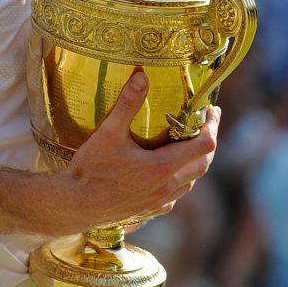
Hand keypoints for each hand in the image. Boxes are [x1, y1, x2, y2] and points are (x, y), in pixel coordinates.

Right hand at [57, 71, 218, 233]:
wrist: (75, 206)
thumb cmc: (90, 171)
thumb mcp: (108, 133)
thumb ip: (128, 104)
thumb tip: (142, 76)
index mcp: (163, 167)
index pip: (205, 145)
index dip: (212, 125)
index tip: (212, 110)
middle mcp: (167, 187)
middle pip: (204, 163)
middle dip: (207, 141)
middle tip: (204, 123)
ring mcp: (160, 201)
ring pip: (191, 180)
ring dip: (195, 161)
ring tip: (188, 143)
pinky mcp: (150, 210)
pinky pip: (176, 195)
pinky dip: (180, 180)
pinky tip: (168, 172)